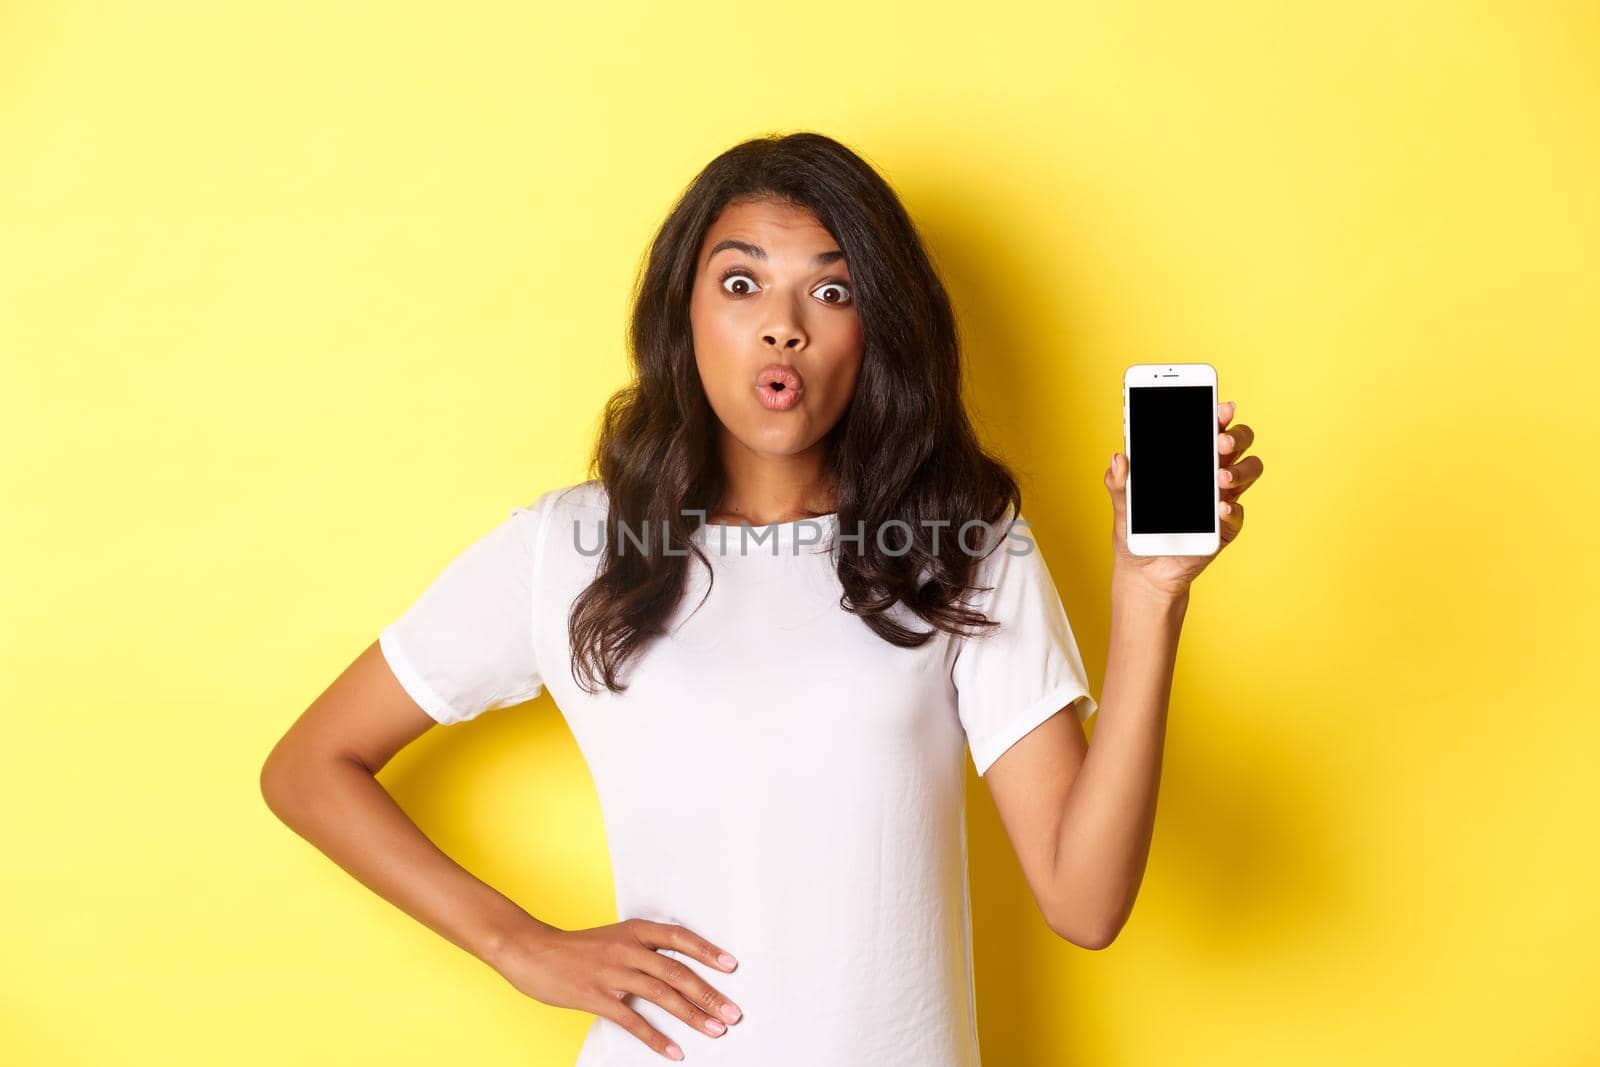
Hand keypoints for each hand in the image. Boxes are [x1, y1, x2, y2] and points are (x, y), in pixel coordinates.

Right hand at [489, 918, 743, 1060]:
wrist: (531, 951)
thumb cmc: (576, 948)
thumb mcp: (614, 938)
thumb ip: (643, 951)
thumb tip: (679, 972)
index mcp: (634, 930)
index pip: (679, 937)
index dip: (707, 951)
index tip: (731, 966)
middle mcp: (627, 949)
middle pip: (677, 972)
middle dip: (709, 994)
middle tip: (733, 1012)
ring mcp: (612, 972)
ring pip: (661, 995)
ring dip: (692, 1015)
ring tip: (716, 1030)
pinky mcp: (597, 996)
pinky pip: (633, 1020)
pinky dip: (656, 1038)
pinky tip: (674, 1051)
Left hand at [1105, 400, 1261, 597]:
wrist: (1143, 570)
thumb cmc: (1136, 529)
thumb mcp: (1121, 503)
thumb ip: (1118, 482)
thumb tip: (1119, 457)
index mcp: (1189, 459)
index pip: (1209, 429)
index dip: (1218, 414)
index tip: (1218, 406)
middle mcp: (1211, 474)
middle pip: (1238, 444)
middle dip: (1235, 436)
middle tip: (1220, 441)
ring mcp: (1221, 499)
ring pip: (1248, 472)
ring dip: (1239, 470)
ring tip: (1219, 476)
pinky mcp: (1224, 528)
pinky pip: (1236, 514)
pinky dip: (1230, 509)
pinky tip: (1220, 507)